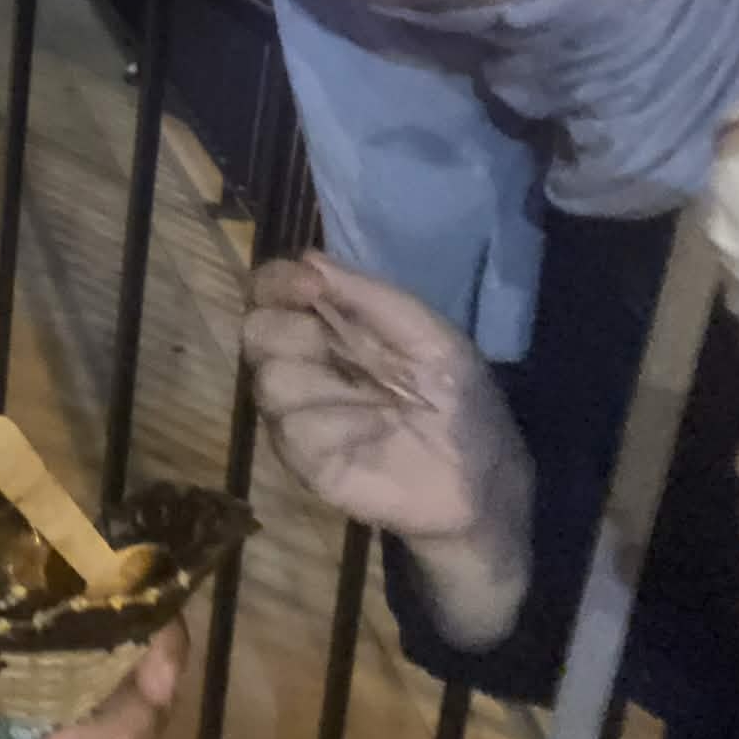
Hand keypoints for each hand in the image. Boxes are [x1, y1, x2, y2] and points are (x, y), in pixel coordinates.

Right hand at [243, 253, 531, 647]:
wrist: (483, 480)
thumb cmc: (461, 401)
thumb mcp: (429, 335)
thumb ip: (370, 297)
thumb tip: (307, 259)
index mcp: (331, 328)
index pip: (271, 292)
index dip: (276, 282)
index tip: (309, 286)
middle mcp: (305, 366)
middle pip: (255, 332)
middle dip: (293, 331)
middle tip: (348, 351)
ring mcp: (299, 417)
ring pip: (269, 381)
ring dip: (323, 385)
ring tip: (374, 404)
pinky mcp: (303, 463)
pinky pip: (293, 430)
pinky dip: (335, 427)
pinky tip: (369, 437)